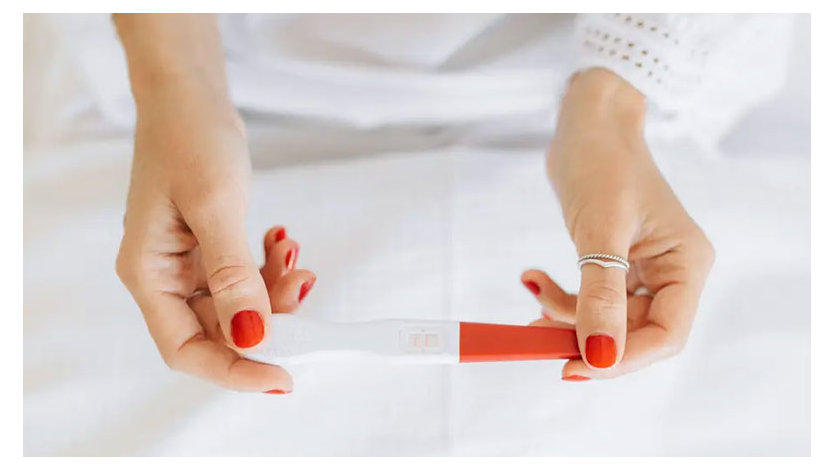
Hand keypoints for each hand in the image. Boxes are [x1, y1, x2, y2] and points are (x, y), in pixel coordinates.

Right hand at [115, 89, 312, 391]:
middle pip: (217, 331)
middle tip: (304, 289)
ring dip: (273, 291)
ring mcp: (187, 263)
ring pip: (237, 305)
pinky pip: (244, 278)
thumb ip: (232, 276)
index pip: (186, 349)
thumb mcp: (214, 206)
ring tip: (295, 256)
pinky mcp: (209, 247)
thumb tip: (253, 336)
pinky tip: (282, 242)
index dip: (234, 370)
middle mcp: (164, 276)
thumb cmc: (188, 137)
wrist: (189, 95)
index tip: (283, 375)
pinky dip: (269, 268)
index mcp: (149, 273)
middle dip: (267, 320)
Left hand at [521, 68, 714, 379]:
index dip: (623, 359)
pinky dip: (562, 296)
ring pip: (607, 319)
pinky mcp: (615, 262)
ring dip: (566, 314)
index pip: (666, 334)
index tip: (574, 366)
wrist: (586, 123)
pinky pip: (591, 298)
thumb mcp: (600, 231)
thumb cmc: (603, 163)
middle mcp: (672, 271)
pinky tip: (534, 278)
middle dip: (585, 335)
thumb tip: (600, 357)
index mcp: (686, 263)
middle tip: (536, 333)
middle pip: (634, 332)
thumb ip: (601, 296)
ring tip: (533, 286)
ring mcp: (643, 268)